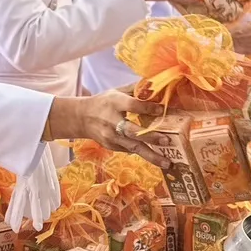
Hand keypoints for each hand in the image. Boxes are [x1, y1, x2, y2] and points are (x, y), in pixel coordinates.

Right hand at [50, 90, 165, 162]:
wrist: (82, 118)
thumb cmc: (104, 102)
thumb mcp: (117, 92)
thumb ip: (136, 90)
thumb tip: (157, 87)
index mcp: (114, 103)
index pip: (132, 106)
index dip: (147, 108)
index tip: (162, 110)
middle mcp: (112, 121)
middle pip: (133, 131)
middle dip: (151, 137)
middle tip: (167, 141)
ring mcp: (111, 137)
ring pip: (133, 147)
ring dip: (152, 156)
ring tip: (167, 163)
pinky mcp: (111, 147)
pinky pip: (130, 150)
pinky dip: (144, 154)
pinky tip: (158, 159)